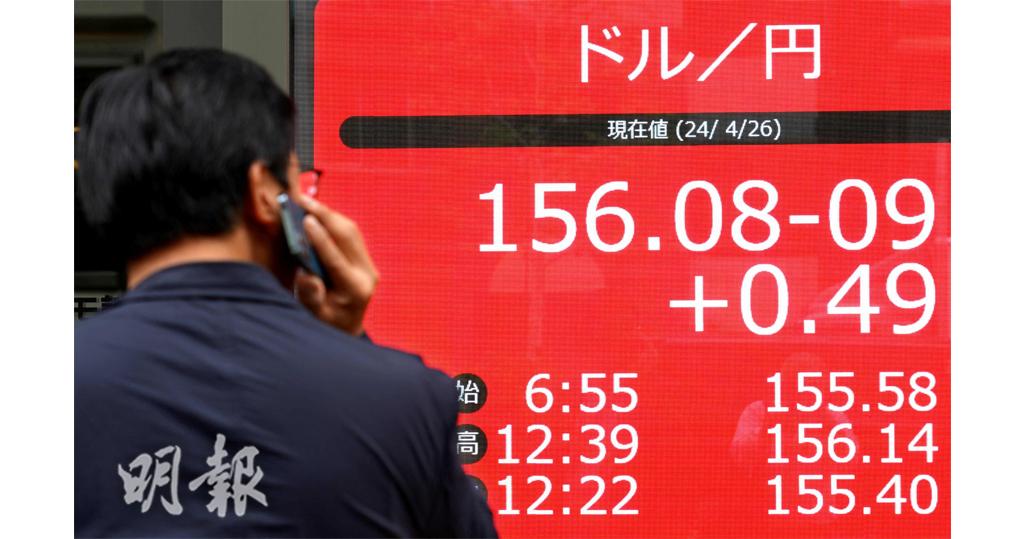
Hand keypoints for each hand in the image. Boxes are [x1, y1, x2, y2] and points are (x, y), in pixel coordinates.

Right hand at [293, 195, 378, 335]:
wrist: (347, 328)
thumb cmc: (327, 324)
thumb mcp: (315, 317)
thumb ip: (311, 298)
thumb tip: (307, 276)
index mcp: (355, 290)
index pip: (337, 259)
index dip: (321, 238)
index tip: (306, 219)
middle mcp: (367, 275)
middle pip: (347, 237)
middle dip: (324, 215)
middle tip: (301, 200)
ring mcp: (369, 265)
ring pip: (350, 231)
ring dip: (328, 214)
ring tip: (305, 201)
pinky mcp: (364, 258)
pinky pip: (350, 233)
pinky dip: (333, 220)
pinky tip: (316, 211)